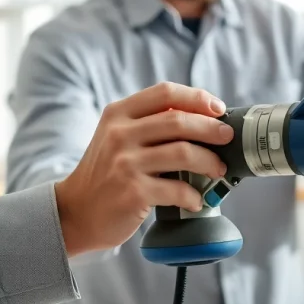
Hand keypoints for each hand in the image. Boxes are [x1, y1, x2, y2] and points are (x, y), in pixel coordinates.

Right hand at [54, 82, 232, 256]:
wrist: (75, 211)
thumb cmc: (105, 174)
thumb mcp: (117, 137)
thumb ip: (148, 124)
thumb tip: (201, 120)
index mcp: (118, 114)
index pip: (164, 92)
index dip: (197, 97)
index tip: (218, 109)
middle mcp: (120, 134)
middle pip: (178, 120)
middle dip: (211, 129)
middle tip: (227, 137)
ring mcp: (125, 163)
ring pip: (183, 153)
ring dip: (209, 162)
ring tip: (218, 170)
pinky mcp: (133, 192)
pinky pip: (177, 189)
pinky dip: (194, 196)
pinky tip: (196, 200)